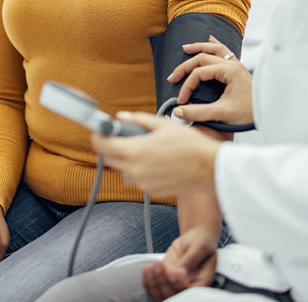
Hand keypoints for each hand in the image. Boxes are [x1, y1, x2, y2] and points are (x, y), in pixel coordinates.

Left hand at [92, 113, 219, 195]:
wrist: (210, 169)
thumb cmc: (191, 145)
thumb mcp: (163, 124)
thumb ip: (138, 119)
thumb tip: (121, 117)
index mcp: (136, 151)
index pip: (103, 146)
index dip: (97, 137)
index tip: (98, 132)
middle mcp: (136, 170)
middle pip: (110, 159)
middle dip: (110, 148)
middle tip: (119, 138)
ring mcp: (143, 183)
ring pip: (124, 170)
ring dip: (127, 159)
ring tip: (145, 150)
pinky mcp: (151, 191)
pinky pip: (138, 179)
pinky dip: (140, 170)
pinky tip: (156, 161)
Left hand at [142, 226, 218, 300]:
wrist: (192, 239)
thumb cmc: (200, 242)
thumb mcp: (200, 246)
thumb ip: (192, 259)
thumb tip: (182, 270)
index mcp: (201, 282)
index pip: (189, 291)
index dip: (179, 284)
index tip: (174, 271)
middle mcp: (187, 287)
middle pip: (174, 296)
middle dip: (163, 282)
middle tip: (159, 265)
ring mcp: (174, 285)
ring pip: (161, 295)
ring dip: (153, 282)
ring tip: (151, 266)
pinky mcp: (164, 280)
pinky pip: (153, 288)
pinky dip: (147, 281)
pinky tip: (148, 268)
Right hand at [167, 35, 253, 124]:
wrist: (269, 113)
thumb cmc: (250, 113)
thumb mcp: (222, 113)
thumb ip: (198, 112)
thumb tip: (178, 111)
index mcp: (229, 71)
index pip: (199, 73)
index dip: (187, 86)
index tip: (181, 100)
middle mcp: (233, 64)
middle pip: (203, 58)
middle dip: (185, 66)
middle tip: (173, 77)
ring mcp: (237, 65)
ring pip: (215, 49)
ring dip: (199, 47)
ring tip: (185, 48)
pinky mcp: (238, 69)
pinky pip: (225, 51)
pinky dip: (216, 44)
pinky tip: (211, 39)